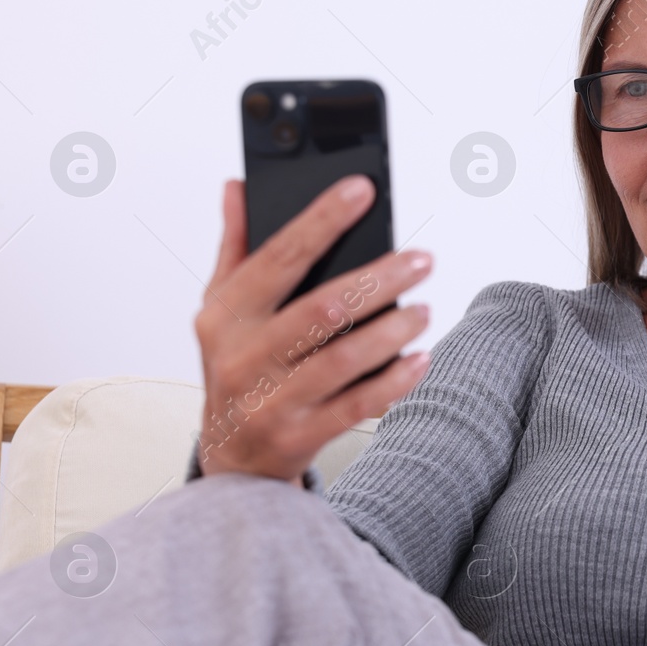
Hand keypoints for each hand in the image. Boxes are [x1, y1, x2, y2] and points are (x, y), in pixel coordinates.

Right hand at [194, 175, 433, 480]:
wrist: (231, 458)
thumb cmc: (236, 367)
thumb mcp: (222, 309)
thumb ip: (236, 247)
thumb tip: (238, 187)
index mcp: (227, 314)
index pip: (278, 256)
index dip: (321, 220)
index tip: (360, 190)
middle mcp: (244, 355)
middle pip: (322, 308)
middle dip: (378, 279)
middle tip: (421, 259)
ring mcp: (271, 400)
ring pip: (343, 359)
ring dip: (392, 331)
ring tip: (424, 309)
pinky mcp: (299, 436)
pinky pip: (355, 406)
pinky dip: (393, 381)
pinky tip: (420, 359)